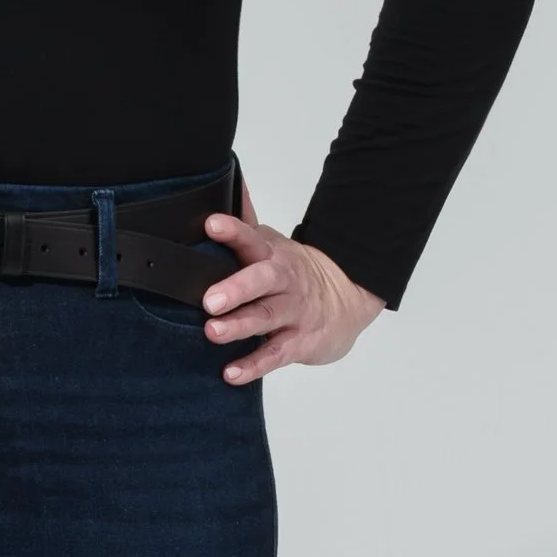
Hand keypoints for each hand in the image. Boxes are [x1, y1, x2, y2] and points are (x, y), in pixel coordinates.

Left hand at [198, 187, 385, 380]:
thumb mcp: (272, 245)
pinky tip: (231, 373)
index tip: (211, 225)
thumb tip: (225, 183)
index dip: (232, 231)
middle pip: (261, 281)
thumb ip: (245, 223)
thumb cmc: (295, 273)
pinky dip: (253, 365)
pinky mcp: (298, 342)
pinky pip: (275, 355)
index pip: (251, 239)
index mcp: (272, 255)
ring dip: (239, 326)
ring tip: (212, 332)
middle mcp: (283, 282)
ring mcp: (293, 312)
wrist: (347, 299)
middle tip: (209, 299)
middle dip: (236, 288)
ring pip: (266, 318)